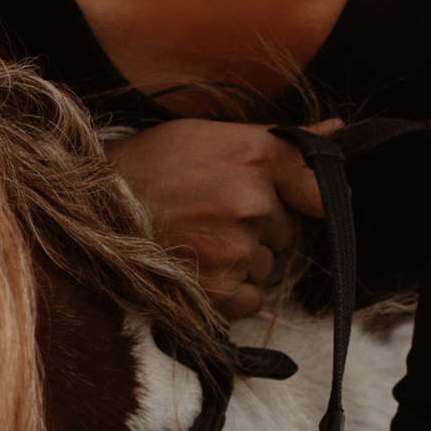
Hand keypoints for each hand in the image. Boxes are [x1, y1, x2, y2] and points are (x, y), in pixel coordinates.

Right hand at [107, 119, 333, 318]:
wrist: (91, 210)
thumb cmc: (148, 167)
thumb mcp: (211, 135)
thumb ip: (282, 141)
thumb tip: (340, 130)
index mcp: (256, 157)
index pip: (319, 188)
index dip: (308, 199)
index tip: (299, 203)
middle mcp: (253, 202)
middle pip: (287, 231)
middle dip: (259, 228)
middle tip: (211, 215)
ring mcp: (237, 248)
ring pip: (267, 266)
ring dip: (242, 260)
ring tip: (196, 240)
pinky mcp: (221, 289)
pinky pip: (251, 300)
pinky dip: (230, 292)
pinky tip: (196, 267)